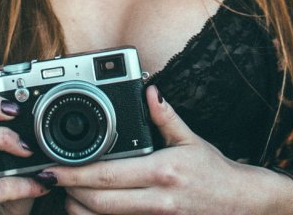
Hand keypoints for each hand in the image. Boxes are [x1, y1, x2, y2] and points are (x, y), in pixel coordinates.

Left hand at [48, 85, 292, 213]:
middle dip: (68, 193)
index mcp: (162, 171)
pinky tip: (90, 208)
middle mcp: (156, 199)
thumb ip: (166, 116)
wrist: (242, 206)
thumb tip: (150, 90)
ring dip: (80, 209)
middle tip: (50, 179)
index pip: (107, 175)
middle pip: (98, 203)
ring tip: (66, 194)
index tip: (52, 168)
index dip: (74, 174)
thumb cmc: (215, 173)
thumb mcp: (192, 140)